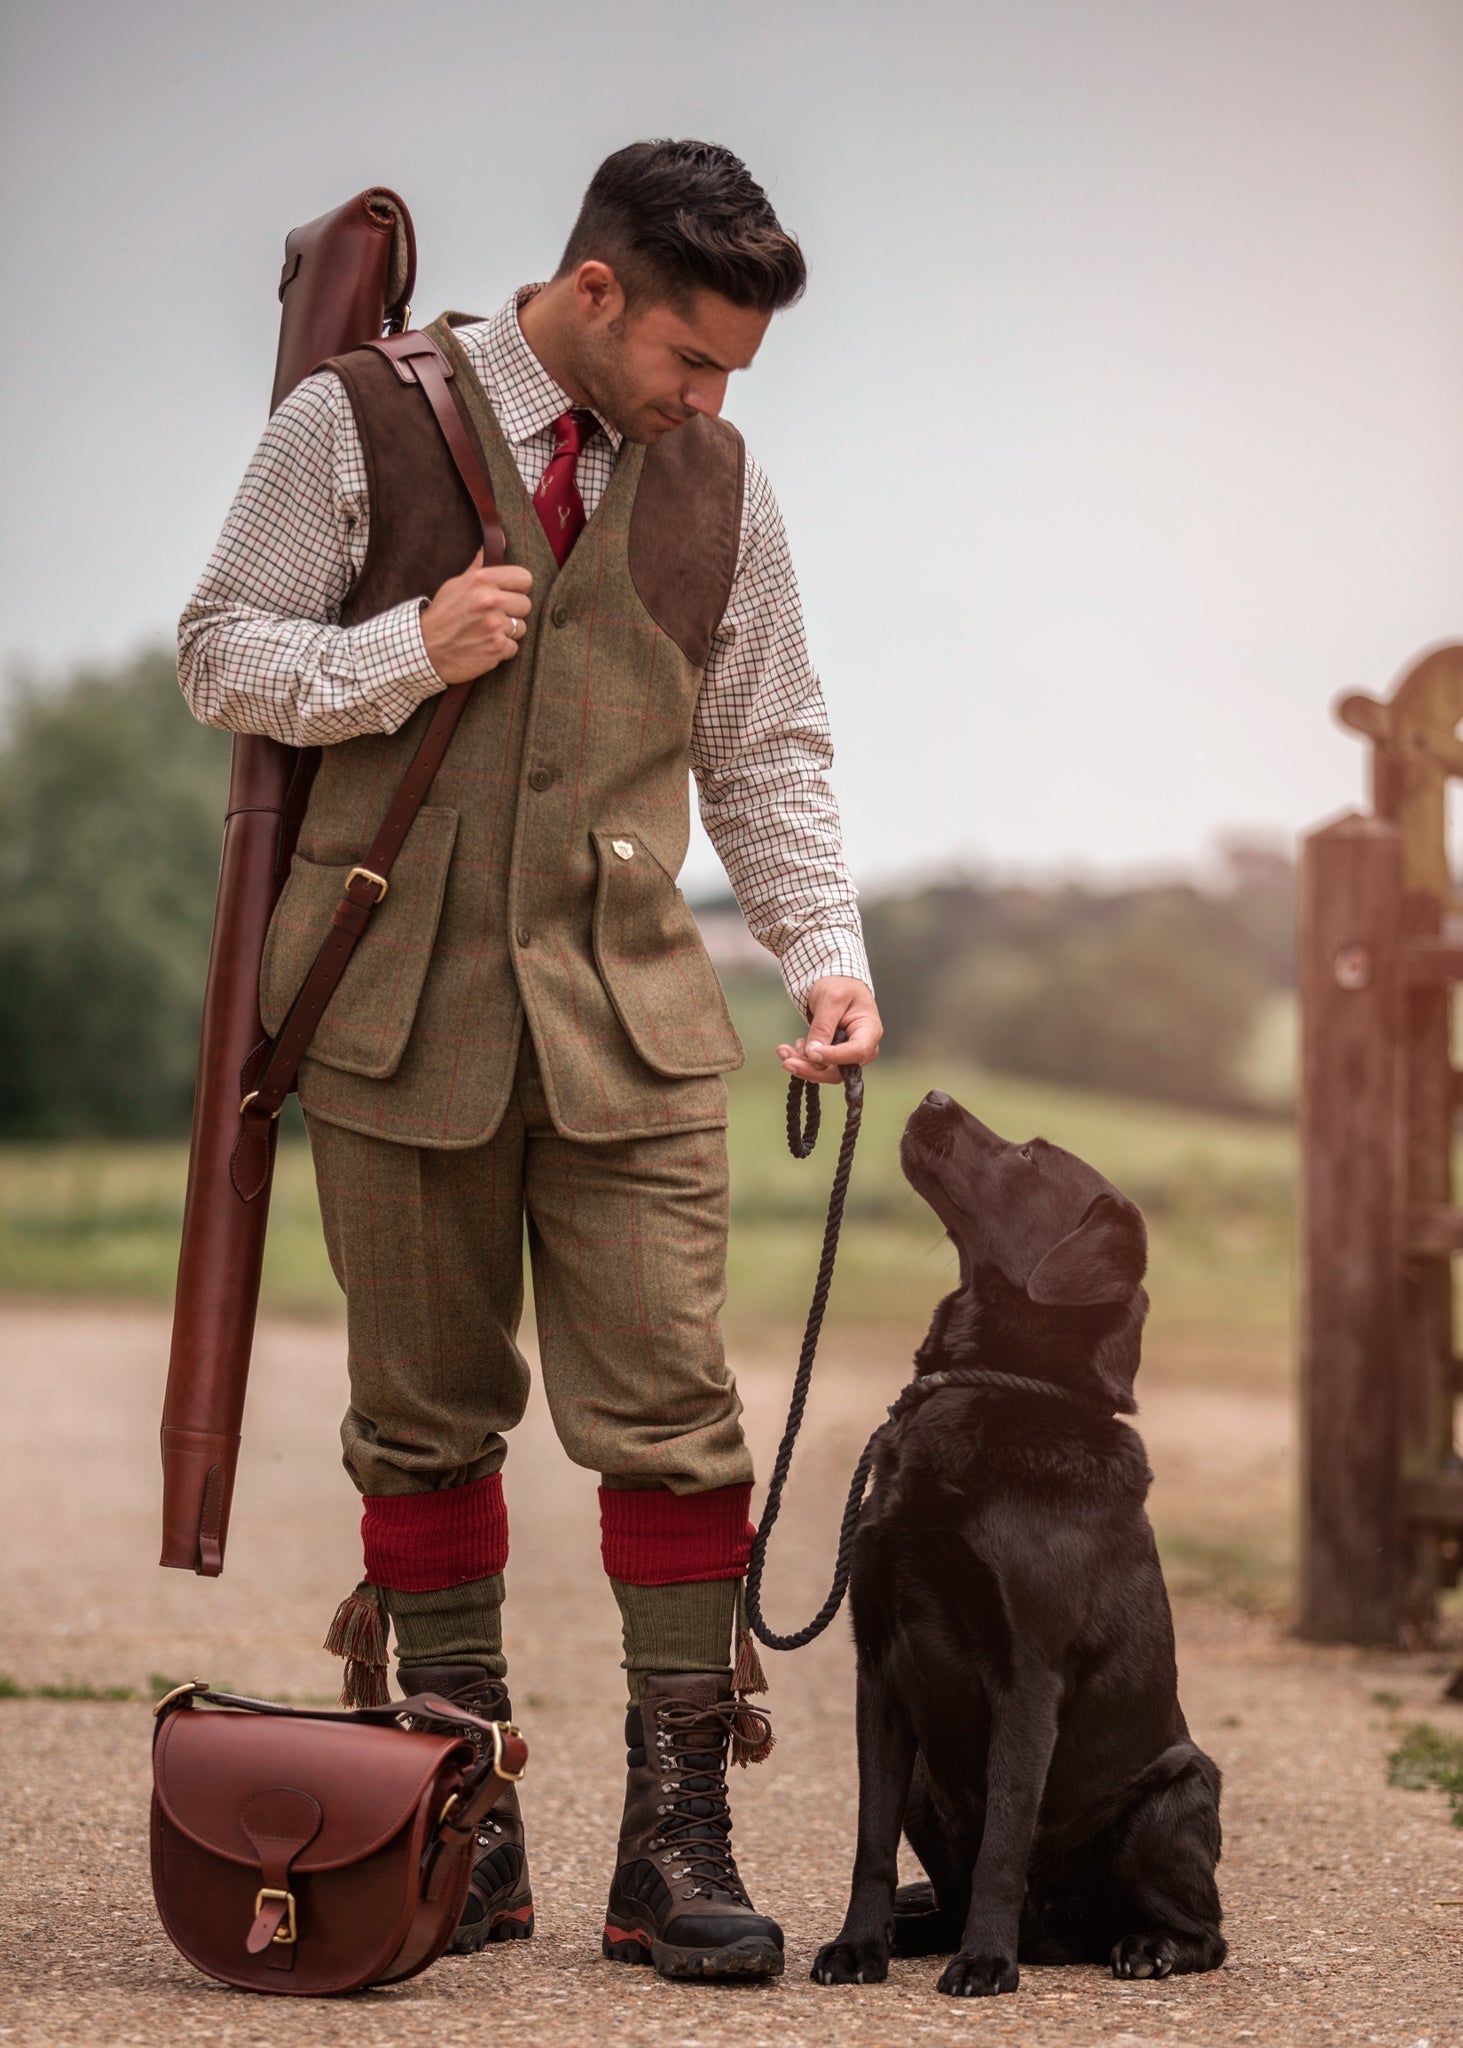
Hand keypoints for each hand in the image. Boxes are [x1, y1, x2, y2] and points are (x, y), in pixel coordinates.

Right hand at [421, 552, 533, 681]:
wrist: (426, 648)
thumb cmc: (443, 614)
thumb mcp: (457, 583)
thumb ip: (480, 566)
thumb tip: (497, 542)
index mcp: (483, 580)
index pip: (524, 578)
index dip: (517, 587)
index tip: (508, 594)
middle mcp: (491, 601)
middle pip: (526, 604)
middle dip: (512, 611)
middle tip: (493, 615)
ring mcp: (495, 626)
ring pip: (521, 627)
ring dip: (507, 632)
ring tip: (486, 631)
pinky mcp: (497, 648)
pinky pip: (513, 647)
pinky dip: (501, 649)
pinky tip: (484, 645)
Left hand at [777, 977, 882, 1083]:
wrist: (836, 983)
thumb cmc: (841, 985)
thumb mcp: (831, 999)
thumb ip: (823, 1026)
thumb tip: (813, 1053)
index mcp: (869, 1030)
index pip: (857, 1051)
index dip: (835, 1057)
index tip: (812, 1054)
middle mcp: (862, 1047)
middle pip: (840, 1070)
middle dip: (811, 1068)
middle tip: (787, 1062)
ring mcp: (848, 1054)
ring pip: (826, 1071)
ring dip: (802, 1064)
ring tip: (784, 1051)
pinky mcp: (834, 1056)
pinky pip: (819, 1065)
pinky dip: (803, 1059)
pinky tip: (795, 1047)